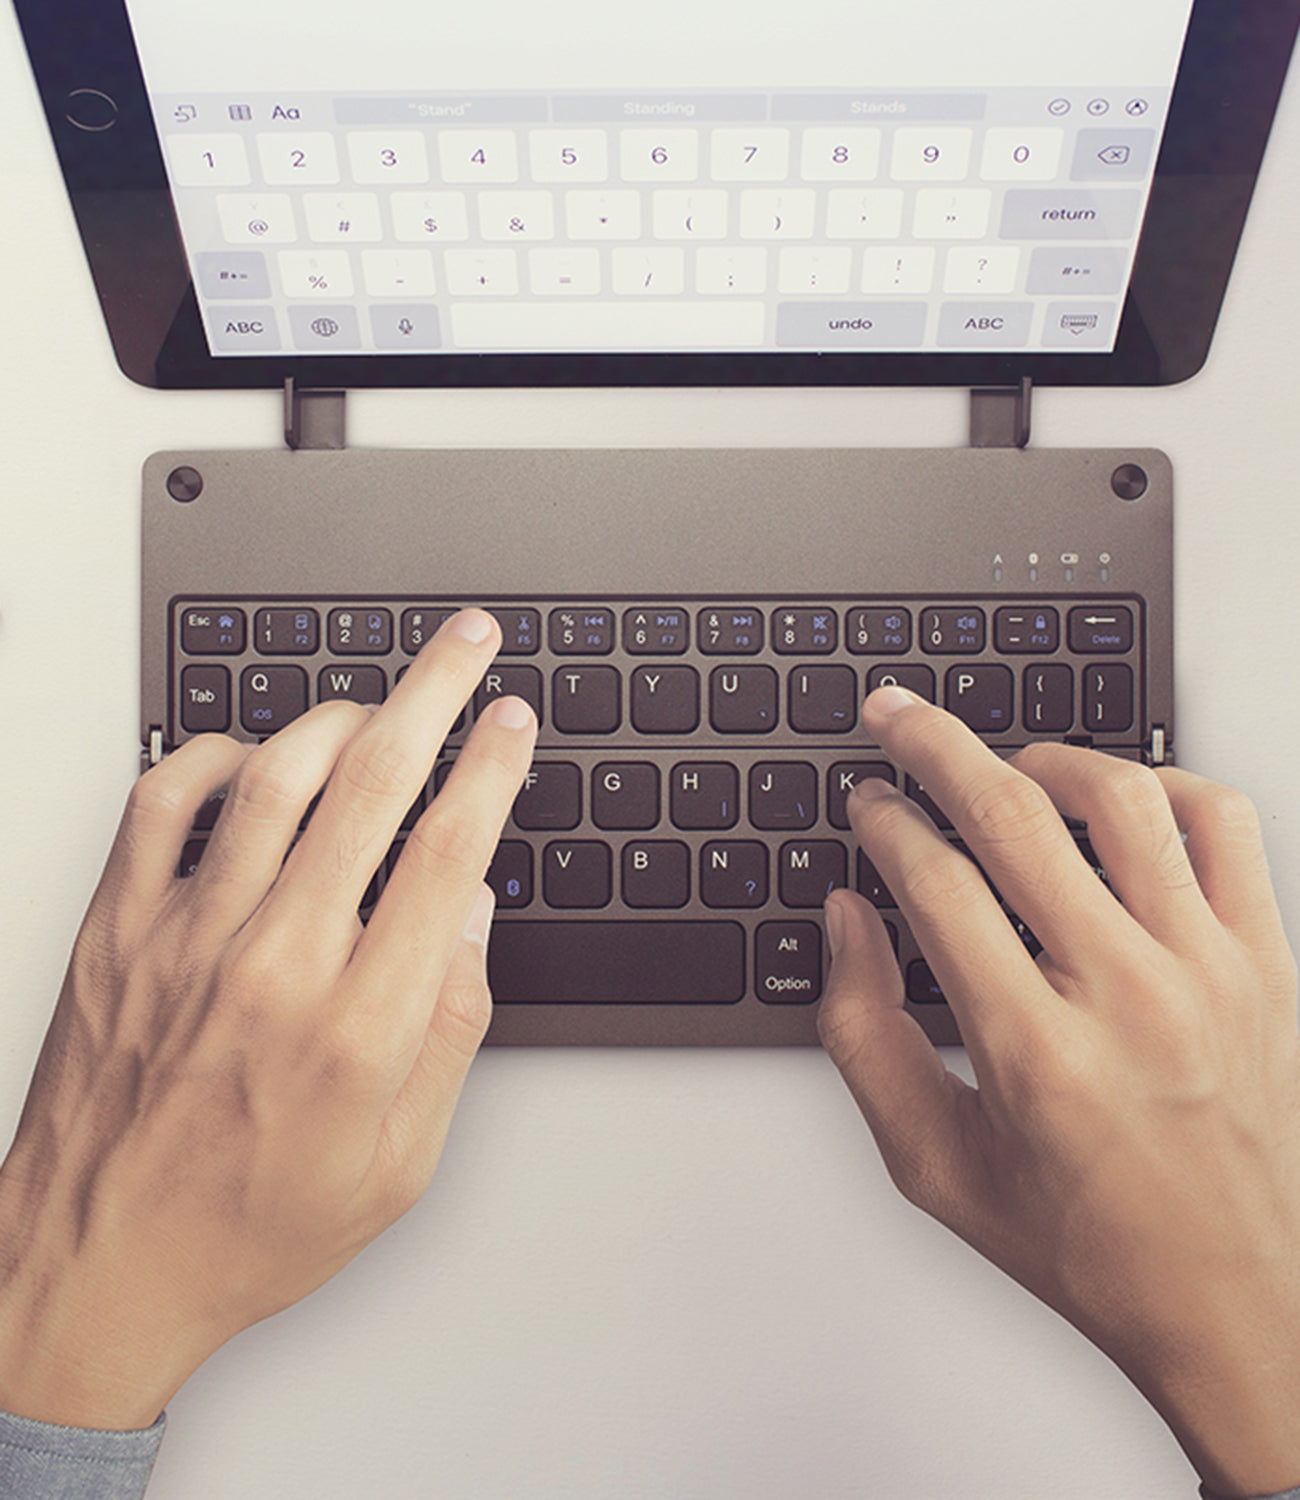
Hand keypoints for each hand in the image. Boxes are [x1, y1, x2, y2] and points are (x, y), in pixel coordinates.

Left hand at [0, 609, 535, 1431]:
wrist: (95, 1267)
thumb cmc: (245, 1227)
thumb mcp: (399, 1165)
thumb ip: (450, 1030)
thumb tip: (469, 915)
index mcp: (358, 1028)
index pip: (448, 852)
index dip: (493, 767)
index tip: (513, 721)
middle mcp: (275, 964)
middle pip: (375, 782)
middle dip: (436, 692)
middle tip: (468, 642)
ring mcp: (187, 936)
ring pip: (277, 773)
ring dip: (342, 713)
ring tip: (380, 700)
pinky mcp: (120, 927)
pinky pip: (165, 798)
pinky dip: (218, 753)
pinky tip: (256, 756)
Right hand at [819, 685, 1299, 1499]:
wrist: (1247, 1304)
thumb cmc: (1094, 1245)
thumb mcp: (935, 1166)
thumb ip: (866, 1035)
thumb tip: (847, 922)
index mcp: (1034, 1052)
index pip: (935, 882)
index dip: (883, 824)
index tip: (866, 806)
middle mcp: (1126, 995)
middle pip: (1011, 814)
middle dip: (932, 747)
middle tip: (894, 717)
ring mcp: (1209, 969)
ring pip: (1120, 798)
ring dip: (1043, 758)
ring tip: (1005, 763)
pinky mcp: (1267, 961)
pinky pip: (1222, 825)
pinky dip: (1164, 785)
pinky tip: (1121, 801)